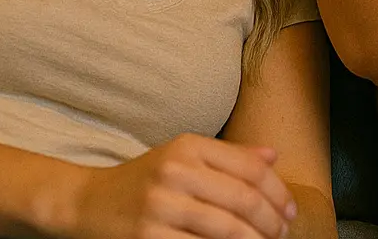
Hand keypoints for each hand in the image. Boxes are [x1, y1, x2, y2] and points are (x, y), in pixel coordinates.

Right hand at [67, 133, 297, 238]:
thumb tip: (273, 155)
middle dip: (271, 222)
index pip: (250, 167)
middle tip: (282, 235)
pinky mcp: (148, 237)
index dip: (278, 192)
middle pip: (244, 199)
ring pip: (227, 229)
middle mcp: (175, 172)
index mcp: (188, 147)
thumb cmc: (143, 181)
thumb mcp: (182, 157)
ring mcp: (160, 206)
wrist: (87, 204)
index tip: (290, 211)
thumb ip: (229, 156)